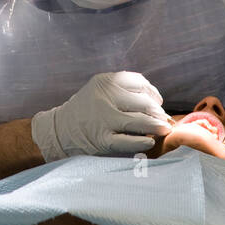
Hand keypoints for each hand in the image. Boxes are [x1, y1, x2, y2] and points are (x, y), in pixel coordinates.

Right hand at [30, 71, 173, 161]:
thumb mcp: (100, 90)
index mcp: (105, 82)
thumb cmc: (87, 109)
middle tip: (163, 119)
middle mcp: (105, 98)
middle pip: (143, 102)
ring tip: (163, 129)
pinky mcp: (103, 141)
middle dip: (158, 112)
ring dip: (156, 126)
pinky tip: (149, 142)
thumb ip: (124, 90)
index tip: (158, 102)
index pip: (139, 82)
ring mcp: (104, 120)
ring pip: (140, 121)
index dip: (153, 92)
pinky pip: (130, 141)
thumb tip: (157, 101)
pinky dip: (143, 142)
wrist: (60, 130)